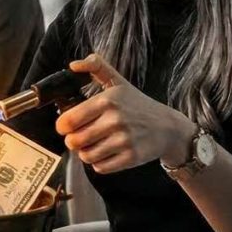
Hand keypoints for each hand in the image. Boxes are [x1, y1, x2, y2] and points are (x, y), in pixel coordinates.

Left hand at [55, 54, 194, 172]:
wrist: (168, 127)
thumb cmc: (138, 104)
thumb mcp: (118, 82)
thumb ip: (95, 67)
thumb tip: (73, 64)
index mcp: (107, 100)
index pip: (69, 120)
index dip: (63, 126)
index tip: (67, 126)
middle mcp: (115, 120)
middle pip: (74, 141)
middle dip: (74, 140)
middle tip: (81, 136)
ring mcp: (124, 140)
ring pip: (86, 156)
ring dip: (86, 152)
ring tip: (95, 144)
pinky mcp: (131, 158)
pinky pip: (100, 167)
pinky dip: (99, 163)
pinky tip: (107, 152)